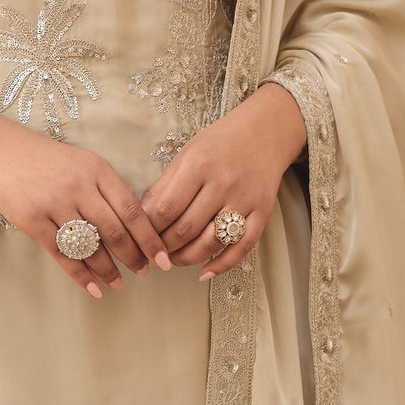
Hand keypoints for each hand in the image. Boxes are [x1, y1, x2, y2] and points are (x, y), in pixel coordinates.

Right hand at [0, 108, 171, 297]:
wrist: (0, 152)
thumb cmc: (47, 161)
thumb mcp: (84, 163)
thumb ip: (107, 190)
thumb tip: (135, 227)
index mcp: (98, 170)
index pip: (133, 210)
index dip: (150, 238)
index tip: (162, 258)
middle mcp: (79, 186)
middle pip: (115, 231)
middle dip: (133, 256)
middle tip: (143, 272)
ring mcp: (55, 204)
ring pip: (91, 246)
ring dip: (108, 269)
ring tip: (119, 283)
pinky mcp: (33, 221)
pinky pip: (63, 255)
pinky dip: (81, 275)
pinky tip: (94, 289)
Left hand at [142, 83, 307, 278]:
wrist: (265, 132)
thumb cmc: (220, 143)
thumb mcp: (187, 154)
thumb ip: (164, 185)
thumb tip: (141, 217)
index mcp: (199, 166)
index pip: (165, 209)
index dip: (148, 229)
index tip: (139, 237)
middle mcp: (222, 184)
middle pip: (186, 229)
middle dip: (164, 247)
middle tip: (154, 253)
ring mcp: (244, 200)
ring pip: (210, 243)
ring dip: (186, 259)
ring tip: (173, 261)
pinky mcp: (262, 213)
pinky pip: (241, 248)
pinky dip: (221, 265)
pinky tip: (204, 272)